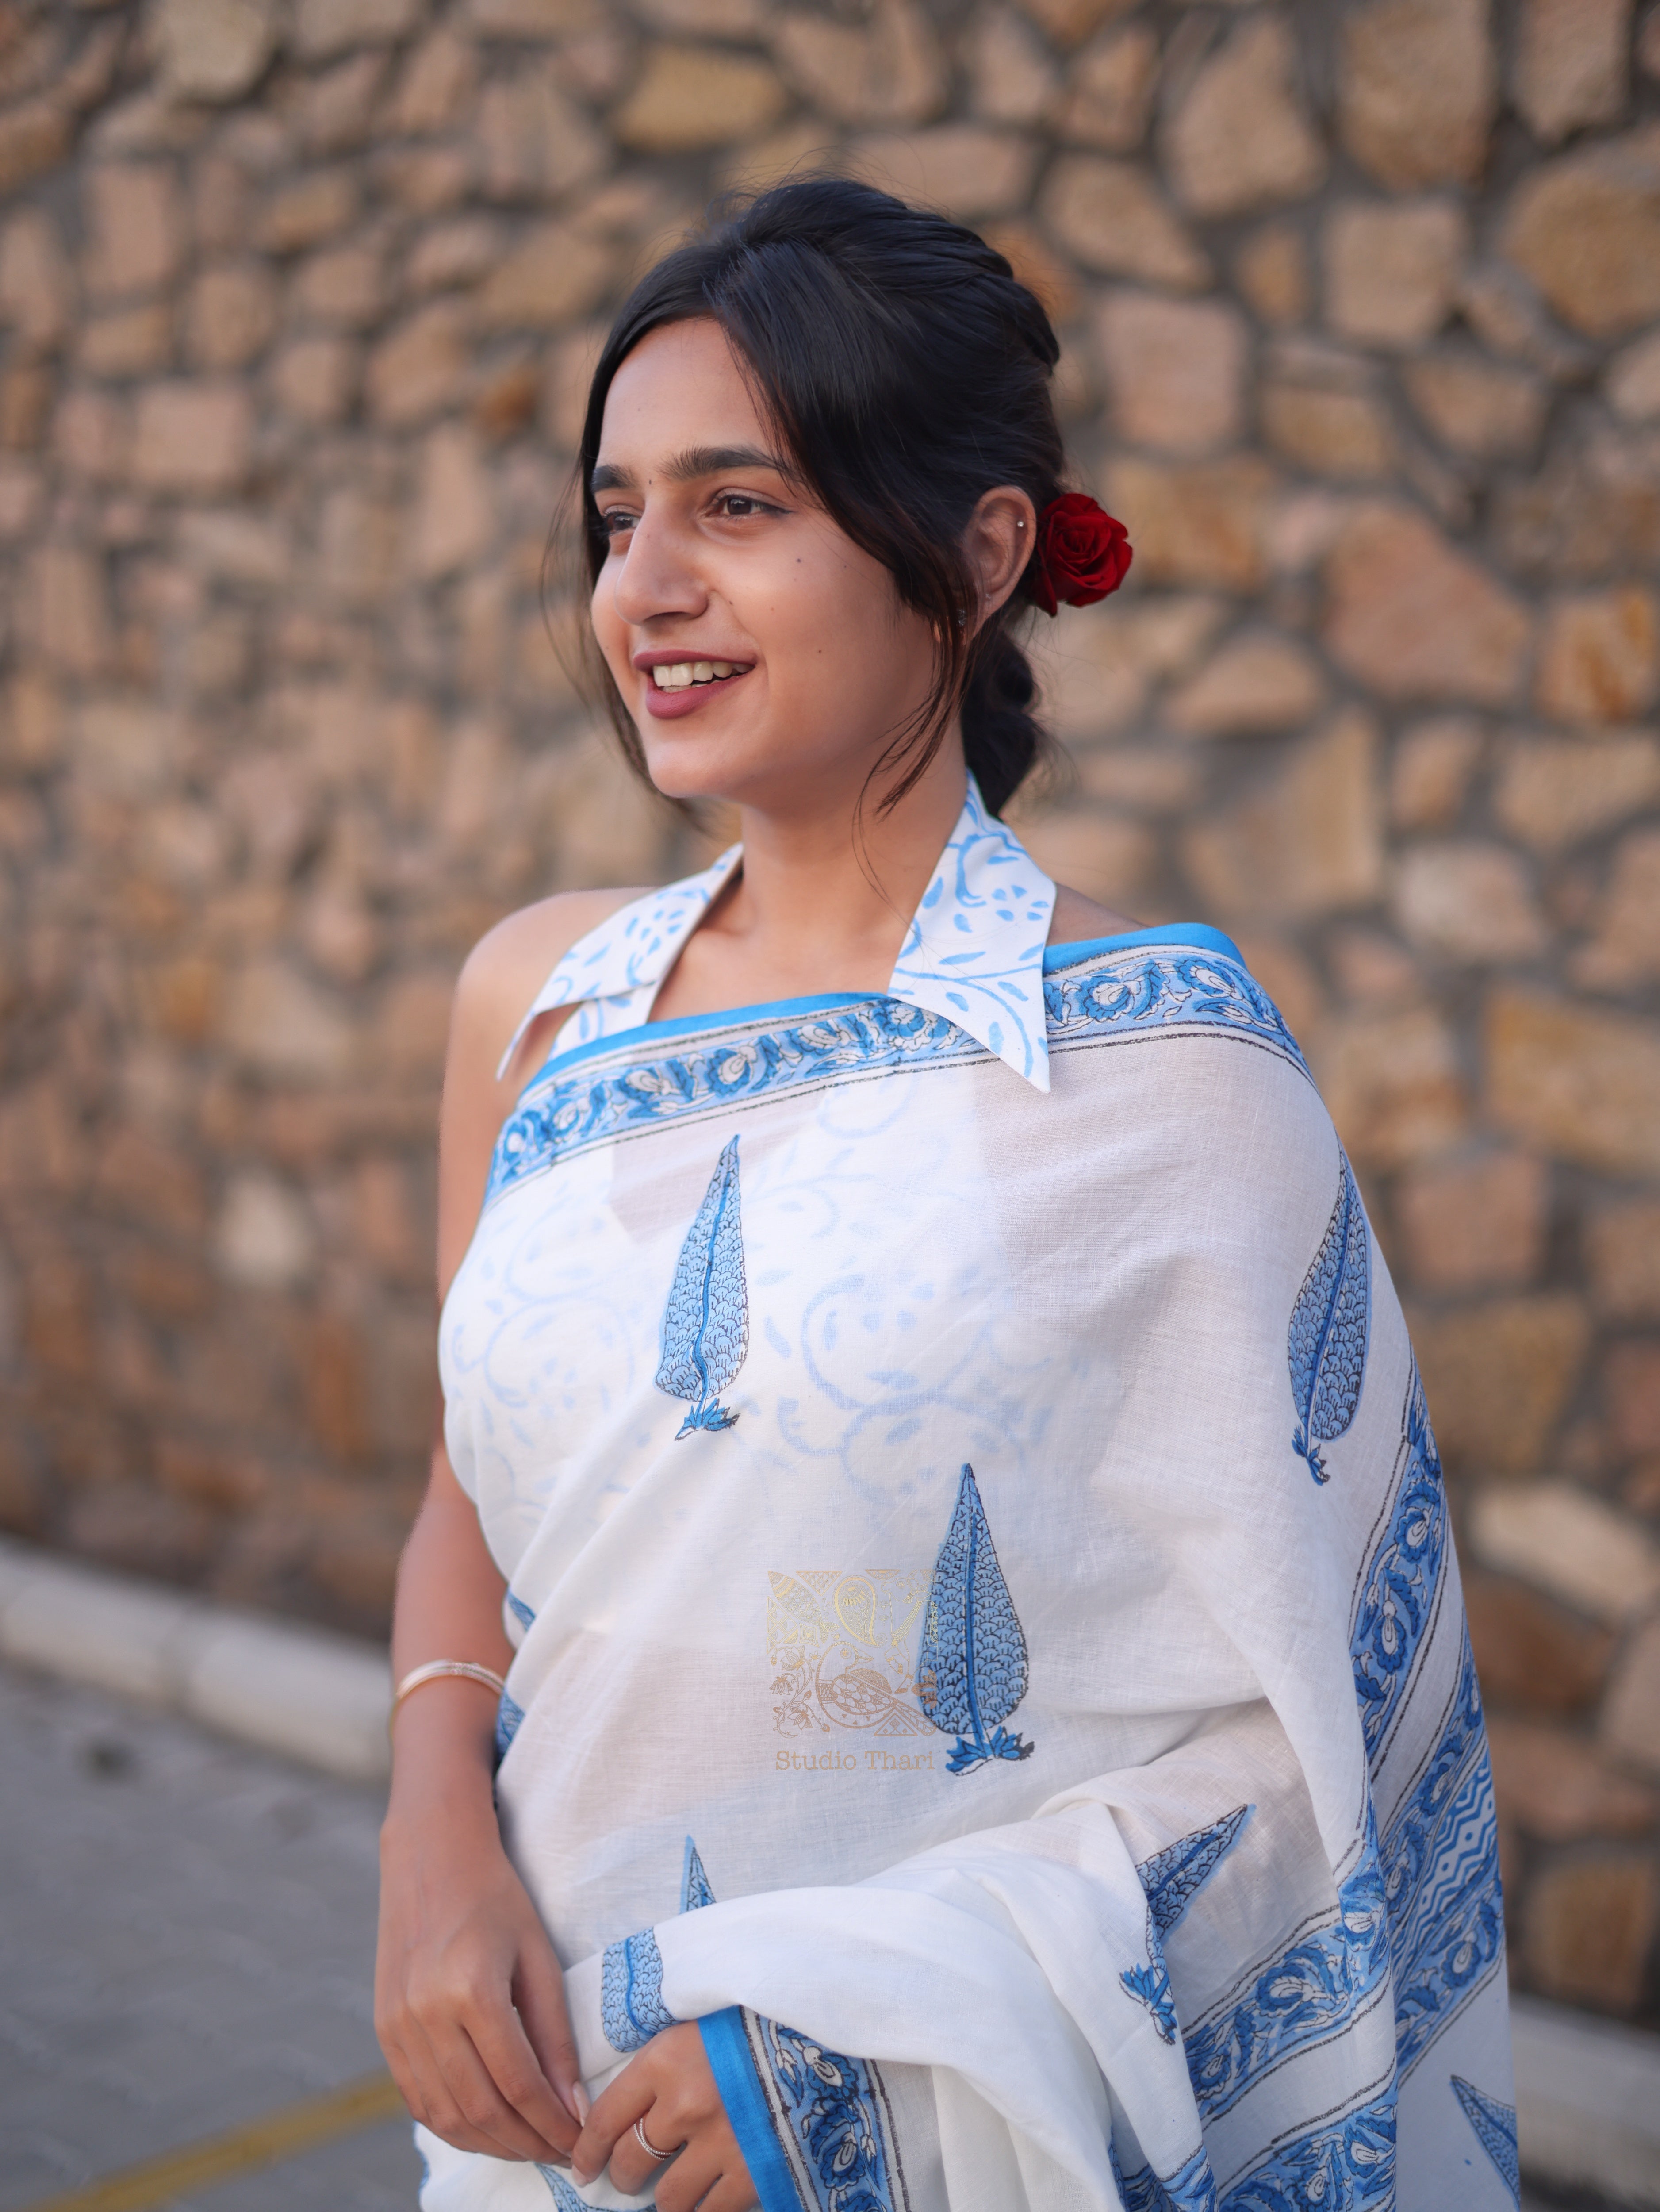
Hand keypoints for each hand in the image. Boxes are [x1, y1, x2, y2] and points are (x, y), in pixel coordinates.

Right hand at [376, 1771, 582, 2165]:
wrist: (432, 1857)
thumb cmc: (496, 1898)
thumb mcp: (538, 1955)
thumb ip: (554, 2033)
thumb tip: (572, 2104)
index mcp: (470, 1989)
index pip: (518, 2083)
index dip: (552, 2123)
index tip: (580, 2139)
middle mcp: (426, 2013)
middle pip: (480, 2109)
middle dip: (526, 2143)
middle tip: (562, 2153)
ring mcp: (398, 2025)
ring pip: (445, 2115)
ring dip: (491, 2144)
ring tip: (529, 2146)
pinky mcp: (384, 2029)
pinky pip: (418, 2098)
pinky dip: (453, 2124)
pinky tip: (486, 2128)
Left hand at [572, 2022, 756, 2210]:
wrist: (822, 2031)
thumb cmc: (755, 2023)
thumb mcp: (697, 2024)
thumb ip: (660, 2063)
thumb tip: (624, 2107)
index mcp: (666, 2059)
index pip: (604, 2118)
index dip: (587, 2150)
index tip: (582, 2166)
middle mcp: (685, 2105)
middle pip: (631, 2162)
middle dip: (624, 2174)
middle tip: (629, 2175)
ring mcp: (720, 2144)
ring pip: (668, 2198)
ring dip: (666, 2198)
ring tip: (672, 2190)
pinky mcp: (753, 2173)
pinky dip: (703, 2210)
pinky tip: (706, 2200)